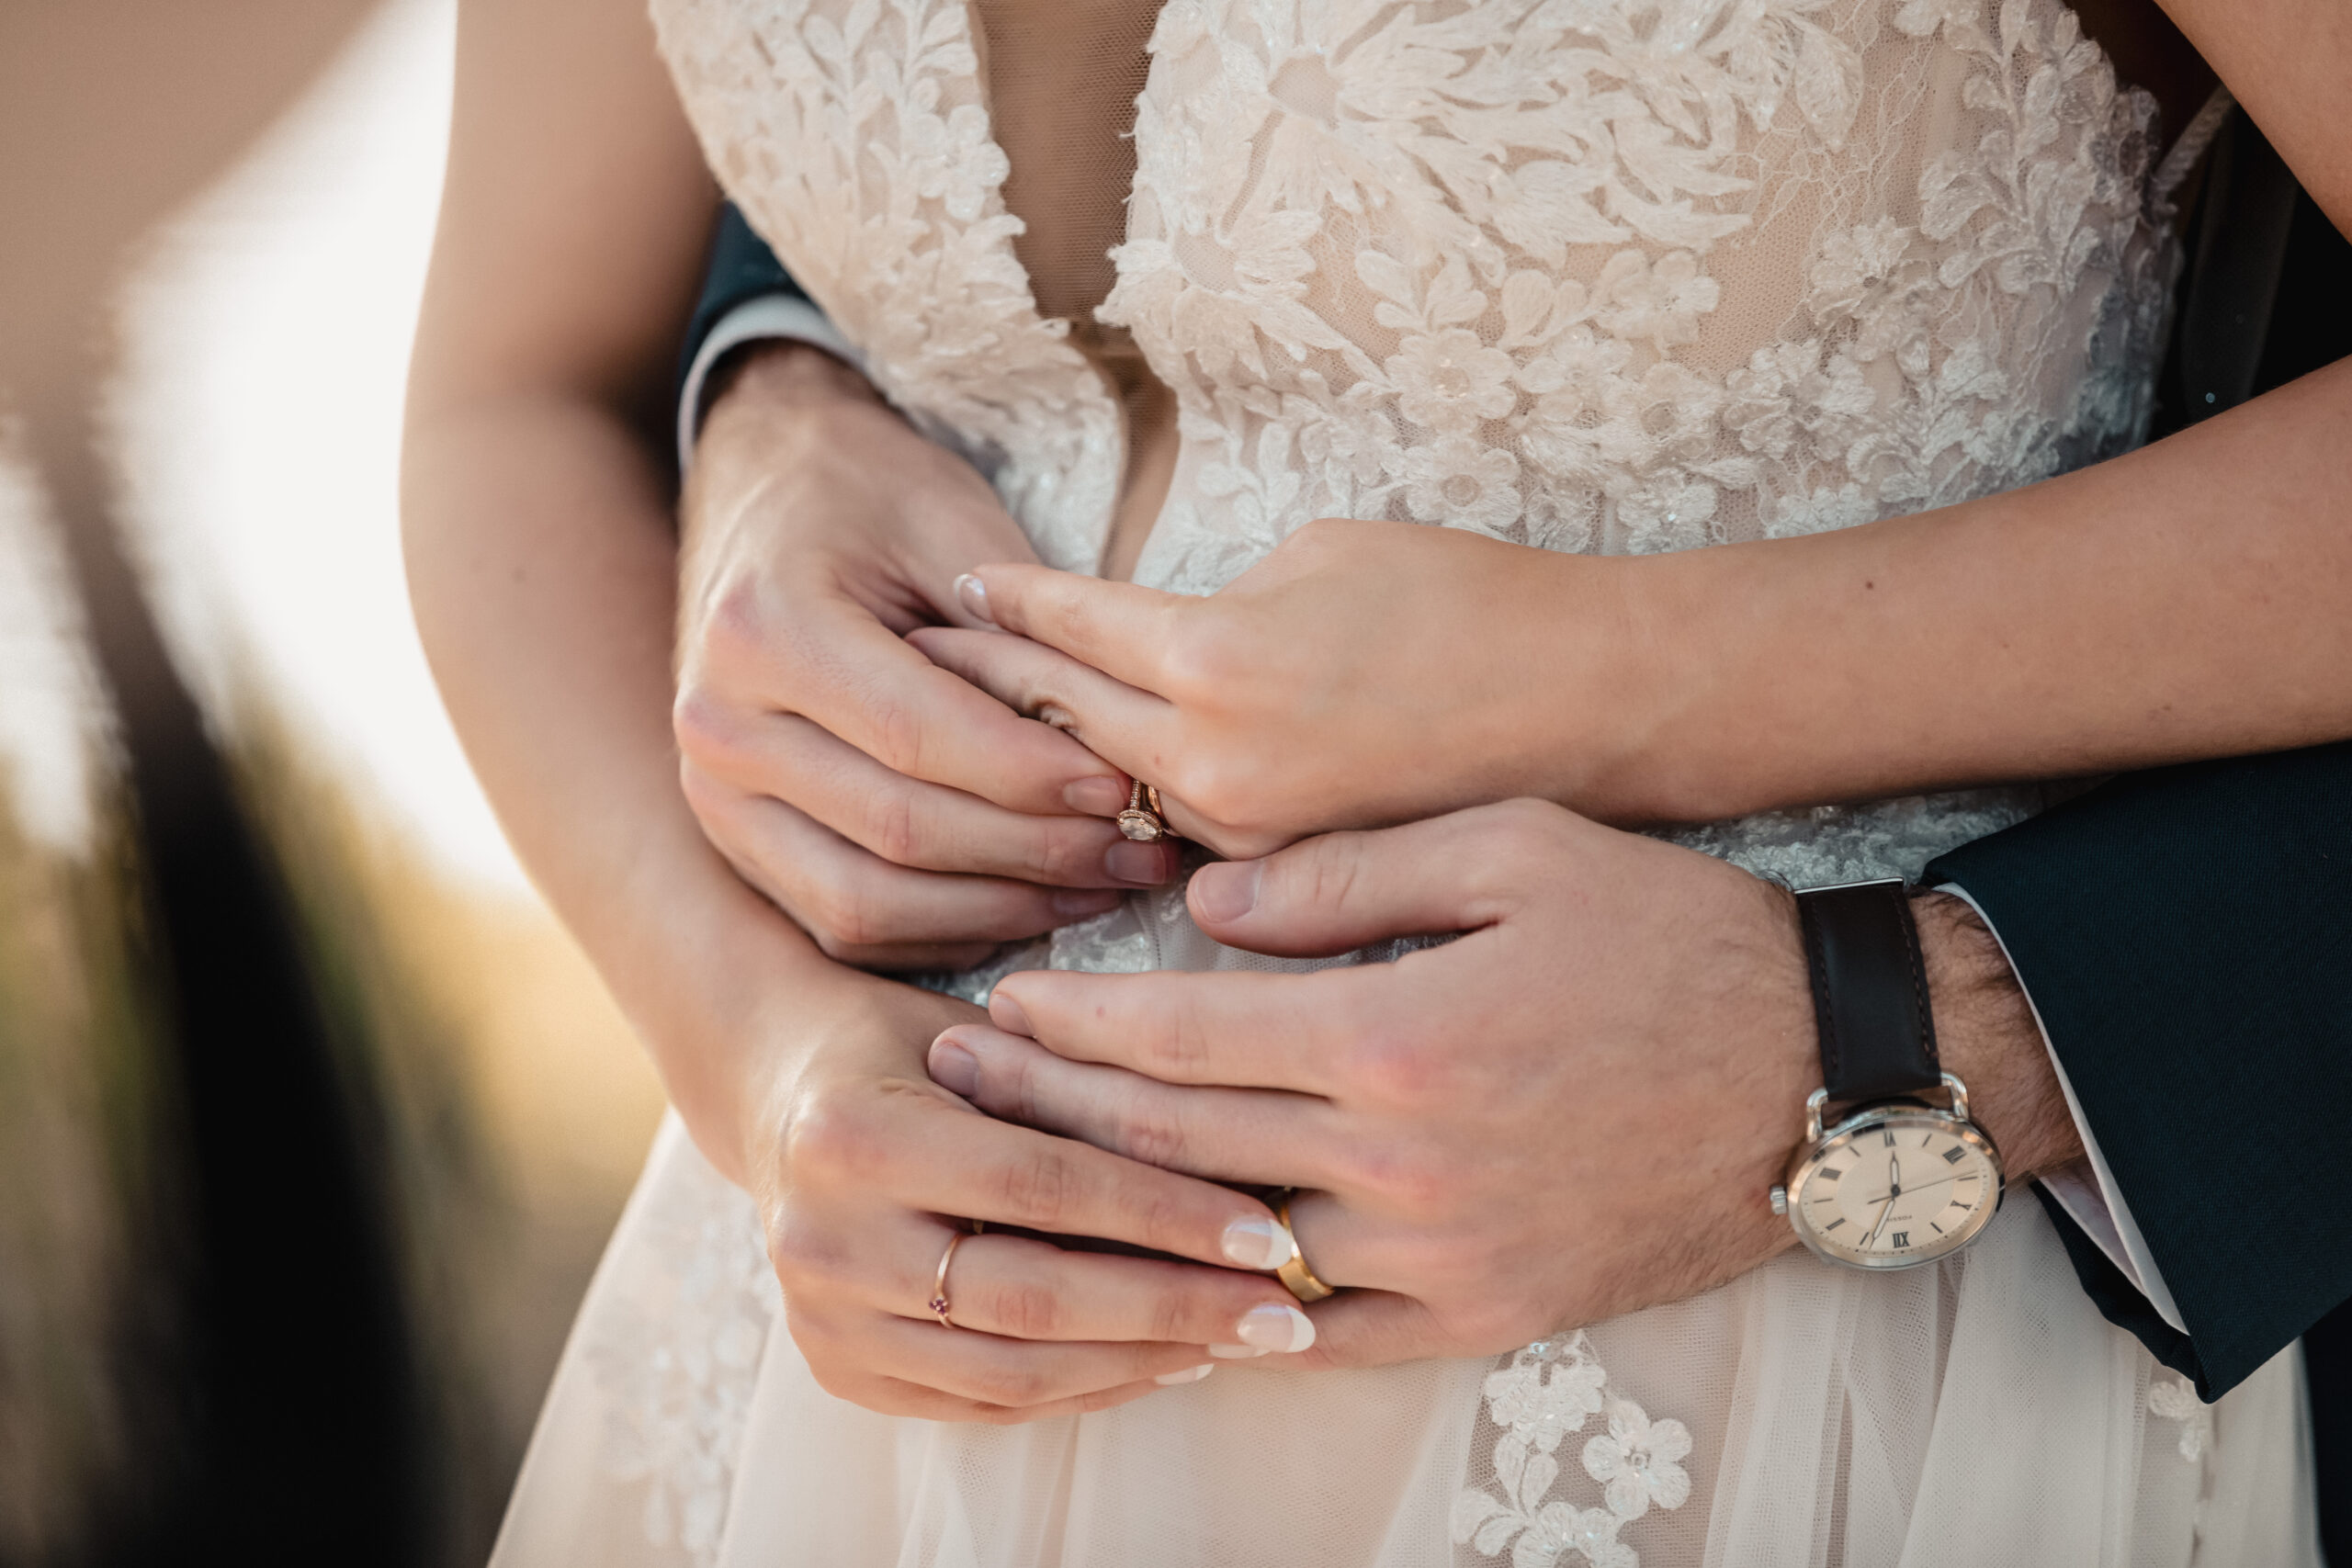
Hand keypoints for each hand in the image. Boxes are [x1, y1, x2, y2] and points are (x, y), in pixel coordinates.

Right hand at [673, 344, 1180, 968]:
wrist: (762, 492)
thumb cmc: (867, 495)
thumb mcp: (944, 519)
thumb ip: (1016, 626)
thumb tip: (1116, 739)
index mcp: (764, 630)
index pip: (917, 735)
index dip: (1030, 774)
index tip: (1125, 785)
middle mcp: (720, 725)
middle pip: (897, 829)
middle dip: (1035, 850)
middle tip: (1142, 846)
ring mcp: (717, 796)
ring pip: (866, 901)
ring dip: (998, 908)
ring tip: (1103, 885)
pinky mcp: (738, 844)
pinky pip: (844, 923)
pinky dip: (945, 930)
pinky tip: (1031, 903)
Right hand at [742, 978, 1319, 1422]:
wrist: (777, 1086)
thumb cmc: (907, 1040)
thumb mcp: (983, 1032)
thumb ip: (1077, 1090)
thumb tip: (1241, 1154)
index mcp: (852, 1133)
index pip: (1044, 1186)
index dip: (1166, 1213)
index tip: (1268, 1230)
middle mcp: (821, 1237)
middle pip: (1032, 1298)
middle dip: (1174, 1307)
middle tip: (1280, 1312)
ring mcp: (820, 1318)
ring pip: (1011, 1372)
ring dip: (1141, 1360)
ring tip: (1235, 1338)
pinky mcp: (836, 1370)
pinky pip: (981, 1404)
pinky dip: (1081, 1389)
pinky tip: (1158, 1359)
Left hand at [908, 519, 1641, 857]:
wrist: (1598, 706)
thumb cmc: (1474, 603)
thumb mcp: (1321, 554)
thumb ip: (1203, 608)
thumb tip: (1140, 645)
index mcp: (1214, 659)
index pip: (1063, 629)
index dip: (1001, 607)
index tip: (953, 591)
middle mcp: (1213, 766)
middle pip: (1054, 726)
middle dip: (978, 691)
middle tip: (908, 666)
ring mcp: (1250, 840)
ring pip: (1104, 802)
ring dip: (1037, 767)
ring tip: (965, 740)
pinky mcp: (1289, 885)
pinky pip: (1177, 847)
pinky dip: (1126, 817)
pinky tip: (1086, 803)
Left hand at [926, 801, 2082, 1366]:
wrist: (1816, 1073)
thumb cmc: (1666, 933)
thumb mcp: (1512, 846)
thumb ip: (1344, 876)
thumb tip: (1201, 908)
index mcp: (1395, 1037)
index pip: (1177, 1040)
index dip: (1069, 1025)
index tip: (994, 1007)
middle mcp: (1401, 1165)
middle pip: (1174, 1147)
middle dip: (1048, 1115)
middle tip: (956, 1088)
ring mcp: (1439, 1258)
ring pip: (1227, 1246)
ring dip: (1114, 1213)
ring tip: (1027, 1178)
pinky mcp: (1482, 1317)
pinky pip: (1320, 1336)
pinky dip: (1229, 1314)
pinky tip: (1160, 1286)